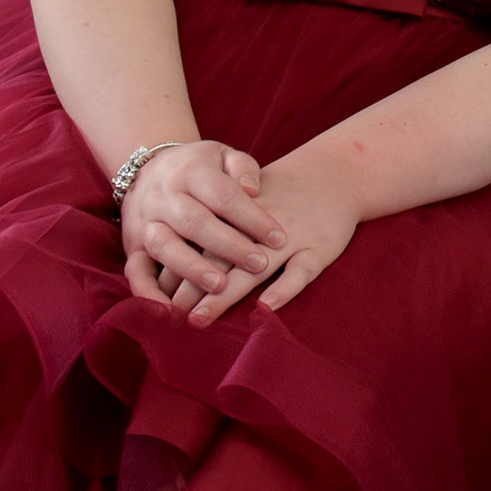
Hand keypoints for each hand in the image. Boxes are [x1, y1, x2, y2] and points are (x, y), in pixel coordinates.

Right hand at [120, 142, 288, 316]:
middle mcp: (164, 198)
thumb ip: (242, 168)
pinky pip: (135, 272)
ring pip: (166, 246)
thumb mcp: (223, 155)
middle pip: (195, 222)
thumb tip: (254, 190)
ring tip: (220, 286)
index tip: (279, 238)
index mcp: (191, 172)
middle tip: (260, 264)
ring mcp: (145, 223)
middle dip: (229, 246)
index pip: (224, 196)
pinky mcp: (132, 247)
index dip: (252, 217)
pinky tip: (169, 311)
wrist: (149, 168)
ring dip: (192, 269)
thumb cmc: (200, 167)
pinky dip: (148, 294)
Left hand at [170, 160, 361, 321]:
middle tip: (166, 316)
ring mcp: (290, 238)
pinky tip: (266, 306)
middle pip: (217, 259)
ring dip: (224, 294)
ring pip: (252, 268)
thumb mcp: (246, 198)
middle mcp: (258, 228)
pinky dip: (284, 287)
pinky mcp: (319, 248)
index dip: (175, 270)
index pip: (198, 243)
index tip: (156, 297)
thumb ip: (215, 223)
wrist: (334, 173)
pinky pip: (301, 270)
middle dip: (190, 289)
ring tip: (200, 317)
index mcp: (236, 214)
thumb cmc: (282, 194)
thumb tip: (175, 257)